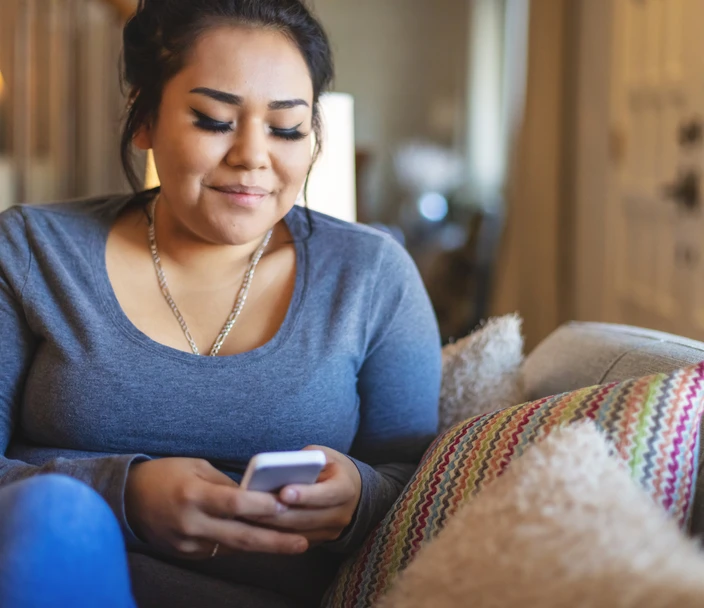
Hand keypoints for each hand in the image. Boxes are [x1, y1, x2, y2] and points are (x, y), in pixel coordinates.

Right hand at [125, 458, 308, 558]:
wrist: (128, 499)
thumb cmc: (167, 475)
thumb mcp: (197, 468)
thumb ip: (227, 484)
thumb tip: (258, 495)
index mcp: (193, 495)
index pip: (234, 503)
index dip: (262, 506)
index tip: (286, 505)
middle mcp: (191, 523)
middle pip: (240, 536)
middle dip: (275, 541)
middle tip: (302, 543)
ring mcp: (187, 543)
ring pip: (234, 548)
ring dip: (264, 547)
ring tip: (293, 545)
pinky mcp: (186, 554)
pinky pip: (220, 551)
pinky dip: (243, 547)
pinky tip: (264, 544)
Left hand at [245, 446, 361, 543]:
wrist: (351, 491)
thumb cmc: (331, 468)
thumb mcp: (324, 456)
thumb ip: (305, 461)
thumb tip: (278, 469)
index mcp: (346, 488)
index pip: (327, 494)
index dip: (305, 494)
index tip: (283, 492)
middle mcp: (341, 514)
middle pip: (307, 518)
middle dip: (278, 513)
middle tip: (253, 506)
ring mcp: (331, 532)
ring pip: (297, 533)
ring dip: (272, 526)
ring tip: (248, 516)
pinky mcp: (319, 541)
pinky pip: (294, 541)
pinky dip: (274, 535)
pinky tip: (255, 526)